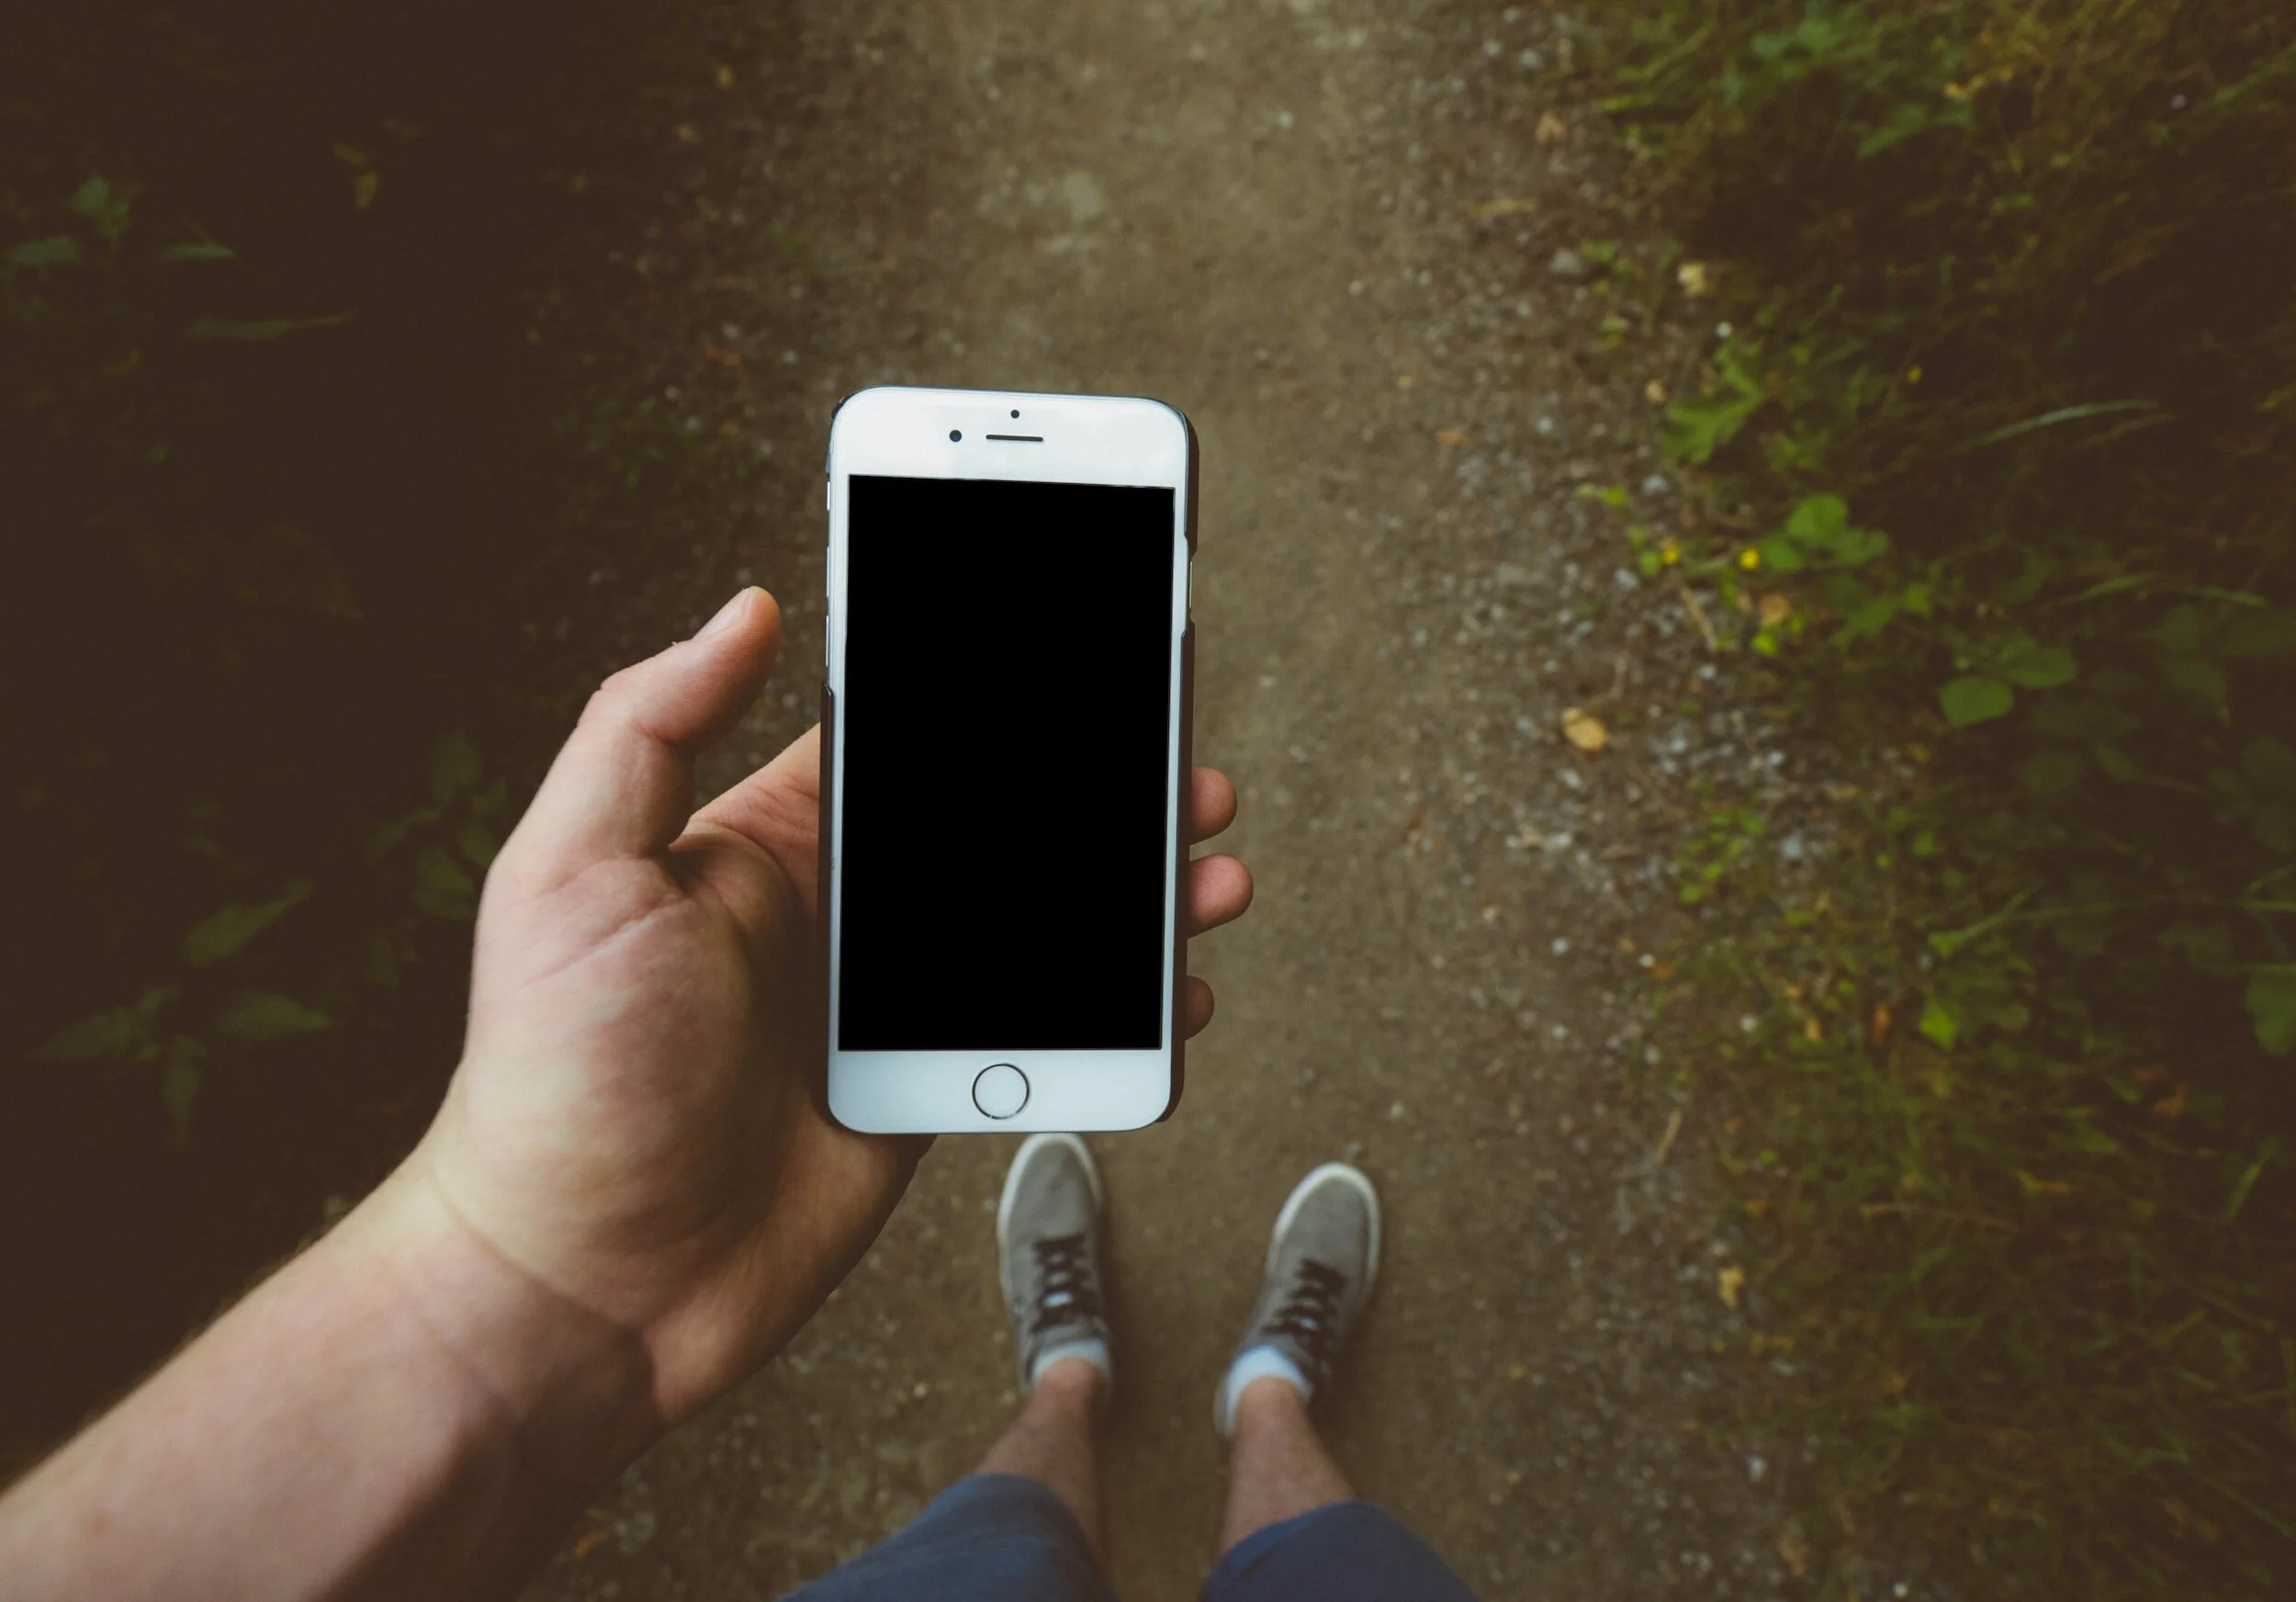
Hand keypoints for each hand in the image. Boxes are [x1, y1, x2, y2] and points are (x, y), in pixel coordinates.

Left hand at [396, 588, 1252, 1426]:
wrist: (580, 1287)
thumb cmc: (555, 1081)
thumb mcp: (572, 873)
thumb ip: (647, 728)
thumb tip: (738, 612)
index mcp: (760, 846)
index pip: (899, 741)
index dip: (990, 699)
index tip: (1081, 660)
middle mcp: (833, 918)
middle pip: (996, 831)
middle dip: (1096, 799)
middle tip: (1183, 777)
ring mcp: (882, 1011)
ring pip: (1037, 930)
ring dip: (1131, 900)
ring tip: (1208, 876)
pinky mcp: (919, 1099)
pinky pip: (1038, 1037)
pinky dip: (1116, 1019)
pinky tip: (1175, 997)